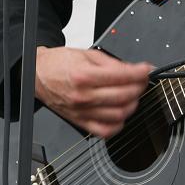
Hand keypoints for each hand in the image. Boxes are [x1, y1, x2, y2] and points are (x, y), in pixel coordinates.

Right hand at [34, 46, 152, 138]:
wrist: (38, 75)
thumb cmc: (59, 64)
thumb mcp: (86, 54)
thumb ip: (111, 63)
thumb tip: (132, 69)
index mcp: (84, 75)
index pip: (122, 76)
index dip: (140, 72)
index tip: (147, 69)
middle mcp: (83, 96)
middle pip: (124, 96)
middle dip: (139, 87)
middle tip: (141, 80)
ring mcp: (82, 111)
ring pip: (118, 114)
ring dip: (132, 104)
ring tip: (133, 95)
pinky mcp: (80, 122)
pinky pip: (105, 131)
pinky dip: (118, 124)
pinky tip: (121, 114)